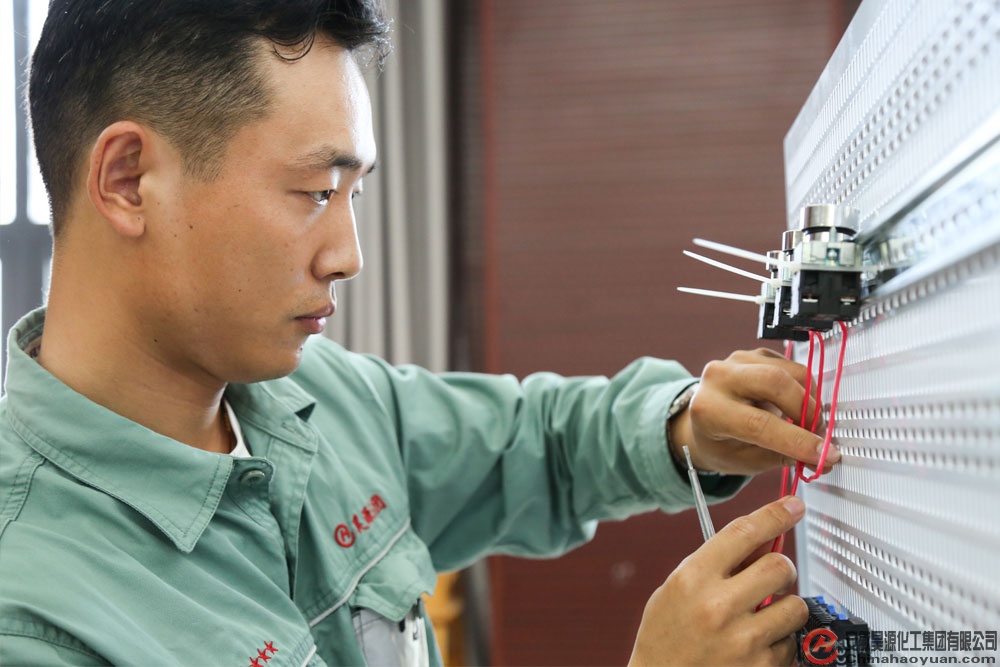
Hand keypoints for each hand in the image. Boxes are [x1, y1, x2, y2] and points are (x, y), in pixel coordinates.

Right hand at [628, 496, 808, 666]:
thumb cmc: (665, 635)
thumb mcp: (678, 587)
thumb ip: (716, 562)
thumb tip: (762, 538)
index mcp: (693, 578)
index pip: (744, 532)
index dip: (775, 514)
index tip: (793, 506)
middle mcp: (718, 606)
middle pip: (779, 565)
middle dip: (781, 566)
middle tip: (771, 575)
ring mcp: (742, 640)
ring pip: (795, 605)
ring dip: (785, 605)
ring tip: (763, 615)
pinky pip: (792, 641)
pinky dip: (780, 639)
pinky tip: (757, 643)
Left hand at [670, 347, 837, 475]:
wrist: (703, 422)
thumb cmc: (720, 444)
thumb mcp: (745, 461)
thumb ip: (784, 458)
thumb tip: (824, 457)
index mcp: (709, 410)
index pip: (758, 423)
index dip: (797, 440)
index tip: (825, 454)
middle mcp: (719, 378)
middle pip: (775, 381)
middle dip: (806, 410)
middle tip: (819, 434)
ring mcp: (737, 360)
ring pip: (790, 372)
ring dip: (810, 400)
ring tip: (809, 423)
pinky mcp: (756, 354)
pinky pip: (793, 367)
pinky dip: (806, 389)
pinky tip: (798, 407)